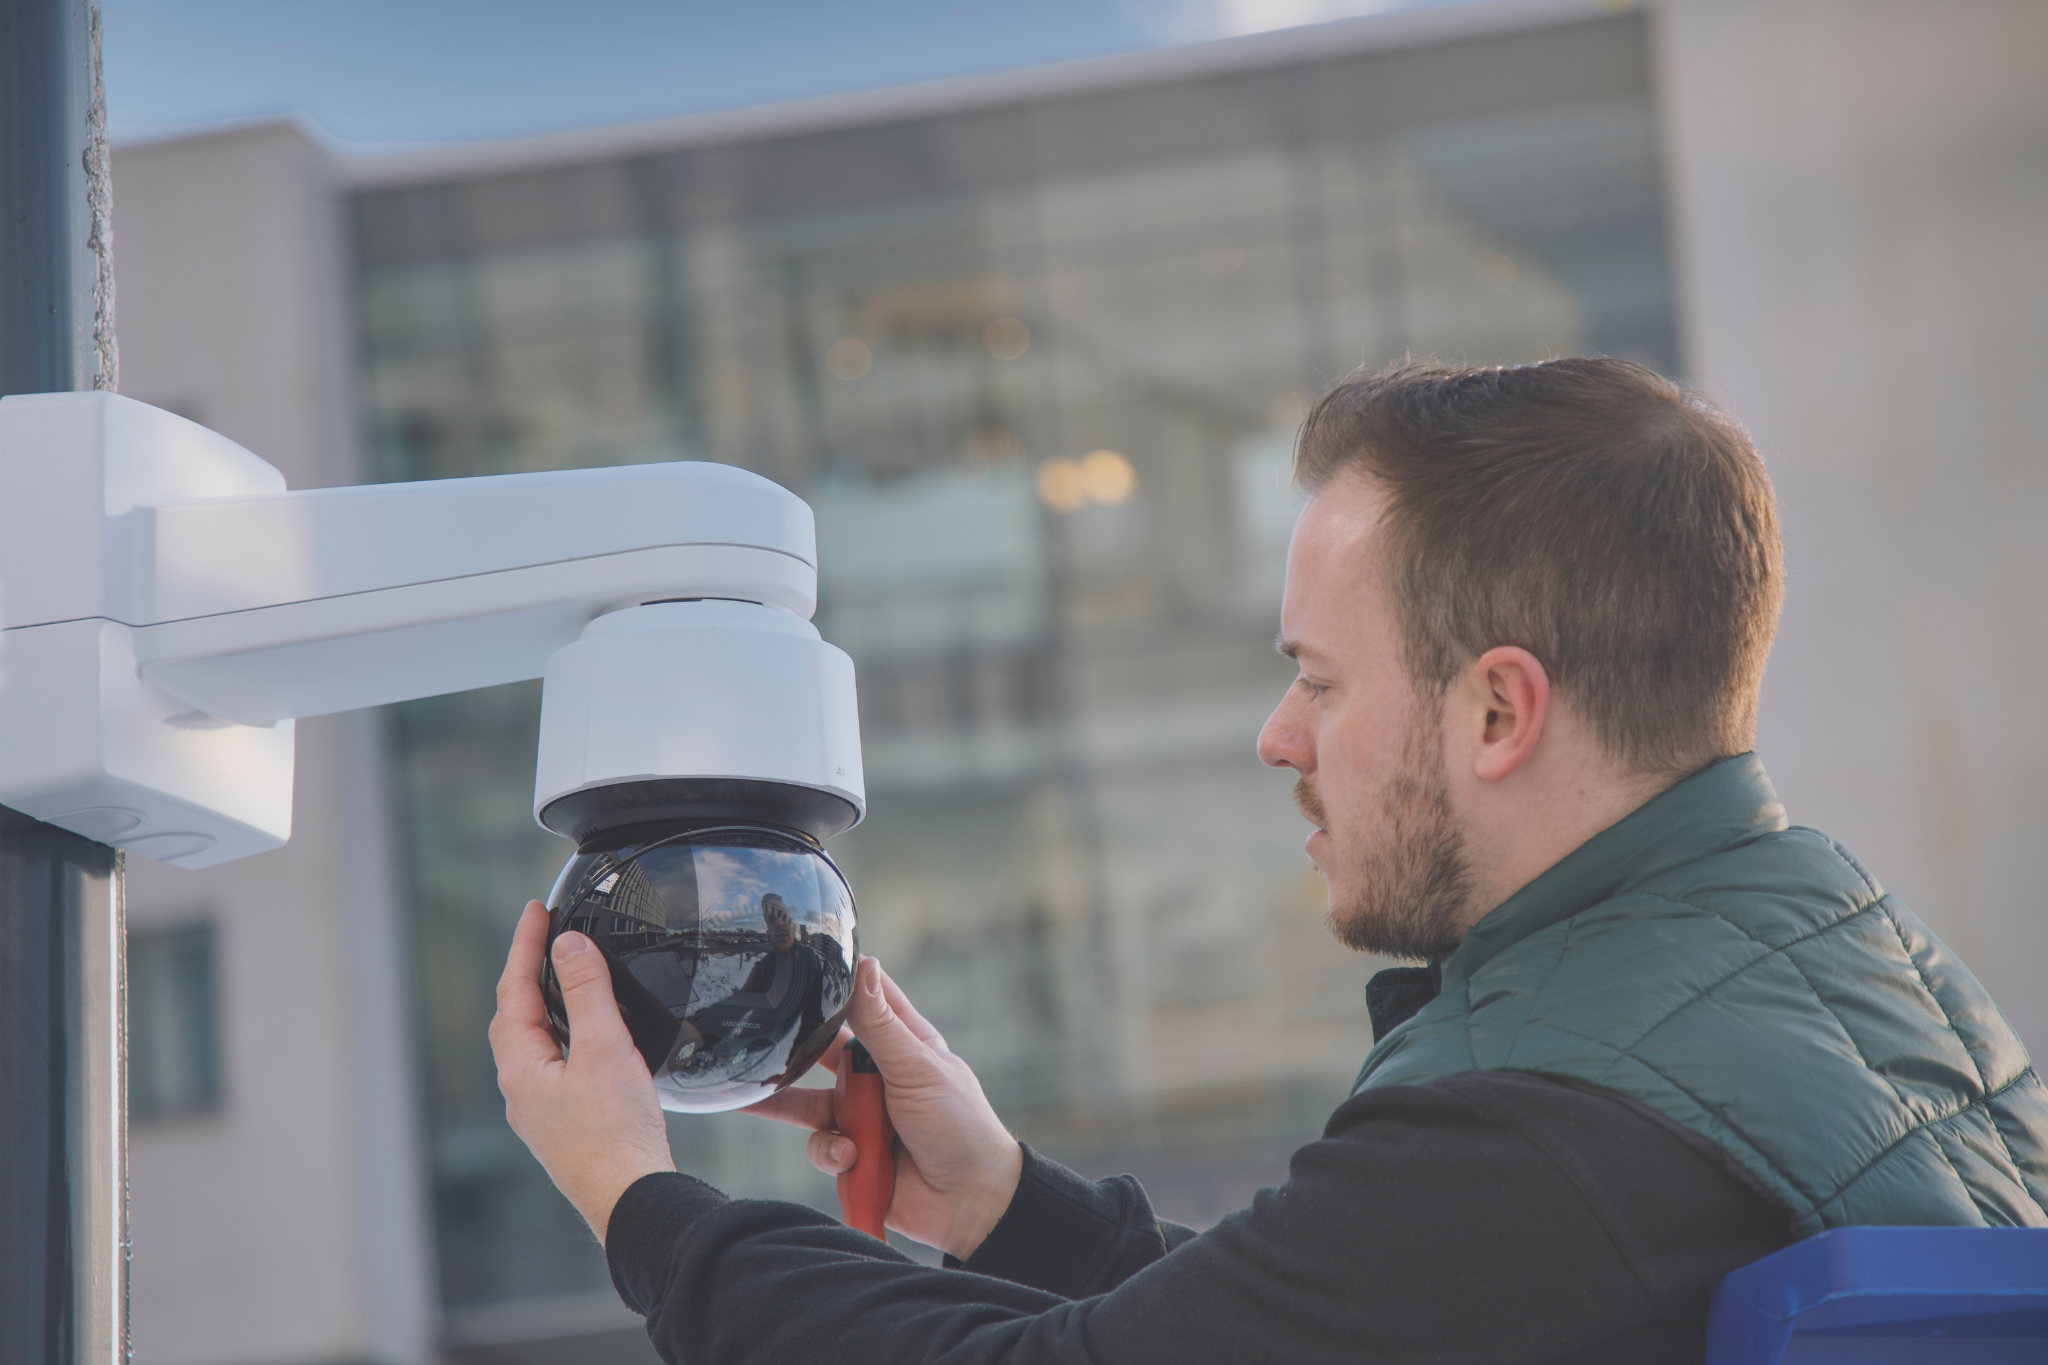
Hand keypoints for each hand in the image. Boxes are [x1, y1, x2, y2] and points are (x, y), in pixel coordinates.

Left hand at [489, 900, 674, 1241]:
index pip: (514, 988)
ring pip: (533, 1042)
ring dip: (544, 1003)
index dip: (525, 943)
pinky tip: (585, 1038)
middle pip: (515, 1015)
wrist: (631, 1197)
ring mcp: (541, 1110)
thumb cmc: (615, 1133)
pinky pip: (553, 1064)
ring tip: (563, 975)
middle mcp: (521, 1089)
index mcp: (521, 1067)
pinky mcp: (565, 1125)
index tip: (536, 908)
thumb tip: (568, 945)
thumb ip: (587, 991)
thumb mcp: (603, 1048)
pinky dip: (562, 1033)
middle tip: (545, 934)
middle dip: (528, 970)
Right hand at [746, 958, 1022, 1260]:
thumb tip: (863, 964)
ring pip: (805, 1101)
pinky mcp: (849, 1155)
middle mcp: (876, 1076)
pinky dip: (831, 1151)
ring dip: (789, 1103)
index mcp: (902, 1044)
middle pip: (820, 1049)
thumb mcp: (917, 1068)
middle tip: (760, 1035)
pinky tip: (853, 1157)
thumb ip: (880, 1024)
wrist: (969, 1204)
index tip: (802, 958)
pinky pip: (820, 1146)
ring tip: (760, 1096)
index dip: (839, 981)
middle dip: (794, 1047)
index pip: (866, 998)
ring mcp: (861, 1115)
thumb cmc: (960, 1125)